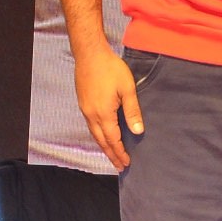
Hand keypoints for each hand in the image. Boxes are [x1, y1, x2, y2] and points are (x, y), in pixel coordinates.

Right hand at [74, 46, 143, 169]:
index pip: (113, 140)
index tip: (125, 163)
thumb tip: (138, 131)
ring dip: (103, 146)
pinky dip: (97, 135)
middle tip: (119, 166)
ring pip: (94, 134)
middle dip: (111, 154)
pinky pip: (90, 126)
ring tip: (111, 154)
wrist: (90, 54)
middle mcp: (92, 115)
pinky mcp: (83, 103)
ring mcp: (85, 109)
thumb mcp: (127, 89)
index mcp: (104, 114)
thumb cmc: (110, 68)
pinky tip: (102, 135)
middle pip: (101, 141)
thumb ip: (132, 111)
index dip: (119, 152)